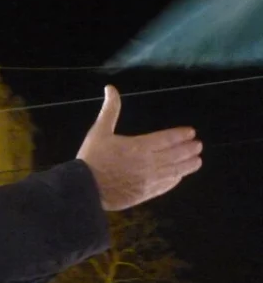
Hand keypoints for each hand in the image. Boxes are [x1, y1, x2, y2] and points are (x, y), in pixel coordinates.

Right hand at [76, 86, 201, 210]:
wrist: (84, 188)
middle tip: (198, 146)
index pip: (168, 138)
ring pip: (175, 171)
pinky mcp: (145, 193)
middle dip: (189, 149)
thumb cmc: (92, 158)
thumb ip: (110, 110)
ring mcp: (149, 180)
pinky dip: (175, 179)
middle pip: (176, 154)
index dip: (181, 135)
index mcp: (140, 146)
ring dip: (188, 165)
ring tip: (197, 161)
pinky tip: (179, 177)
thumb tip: (110, 88)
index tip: (191, 132)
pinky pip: (166, 185)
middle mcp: (149, 163)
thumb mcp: (99, 131)